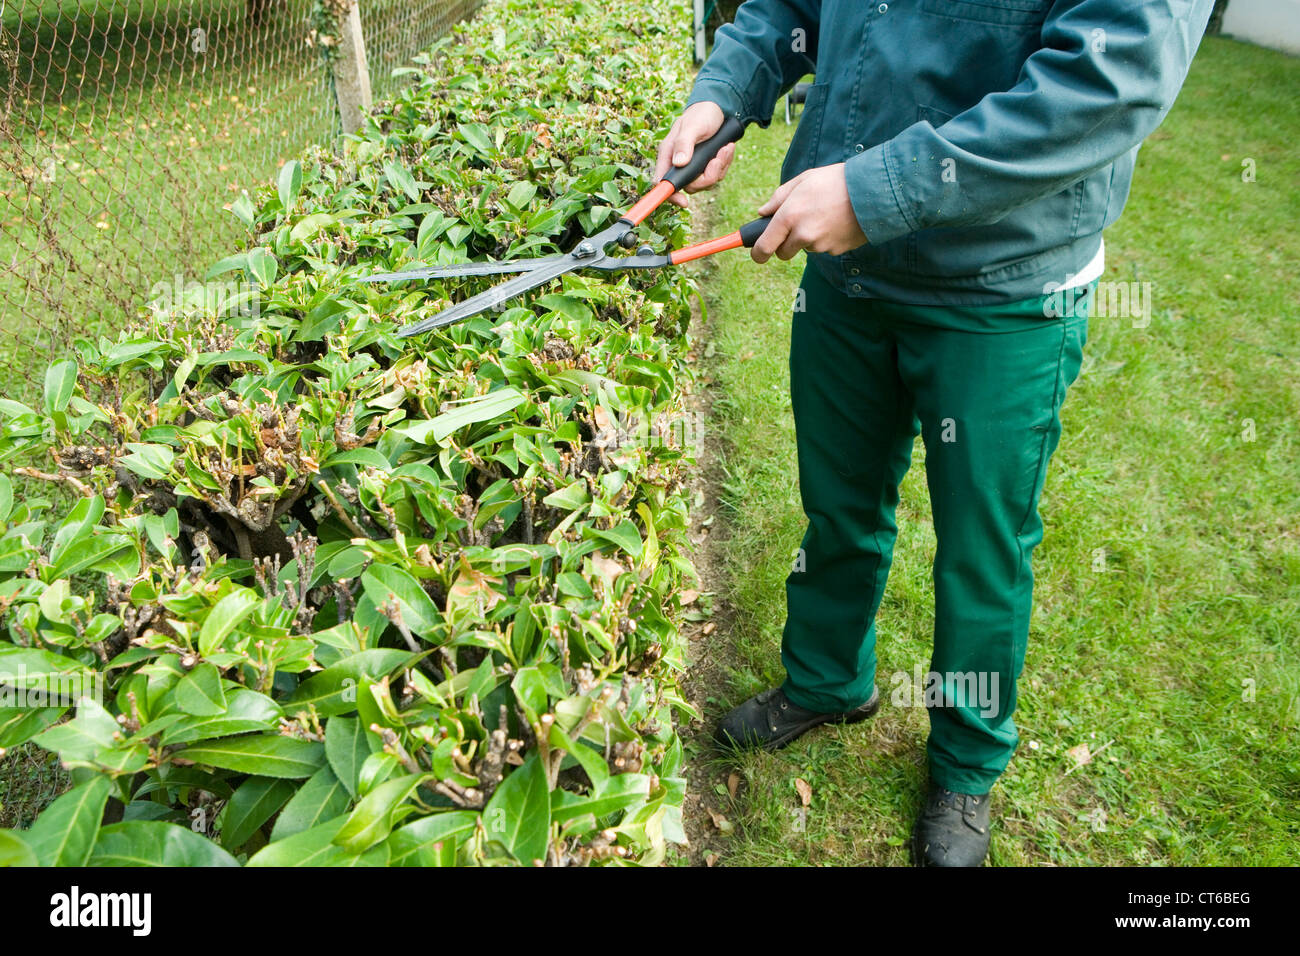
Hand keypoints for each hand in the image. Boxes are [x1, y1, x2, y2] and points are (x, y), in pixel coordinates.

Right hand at [654, 101, 736, 207]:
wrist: (718, 109)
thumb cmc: (701, 114)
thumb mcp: (692, 126)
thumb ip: (684, 143)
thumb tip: (679, 163)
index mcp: (669, 154)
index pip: (662, 182)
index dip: (670, 195)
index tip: (683, 202)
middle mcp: (679, 163)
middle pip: (690, 186)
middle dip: (708, 176)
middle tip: (717, 158)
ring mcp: (694, 166)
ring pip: (706, 182)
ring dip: (719, 167)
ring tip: (726, 148)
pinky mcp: (707, 166)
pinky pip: (716, 174)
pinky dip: (725, 163)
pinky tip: (727, 148)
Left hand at [751, 164, 867, 262]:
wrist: (872, 191)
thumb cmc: (836, 181)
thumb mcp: (803, 180)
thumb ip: (779, 197)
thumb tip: (762, 212)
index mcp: (790, 216)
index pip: (765, 246)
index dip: (758, 253)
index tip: (758, 254)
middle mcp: (803, 234)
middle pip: (784, 253)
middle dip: (785, 244)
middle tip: (797, 225)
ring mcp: (821, 245)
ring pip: (806, 248)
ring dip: (809, 237)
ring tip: (825, 213)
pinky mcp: (836, 250)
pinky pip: (824, 247)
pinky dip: (827, 238)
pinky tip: (837, 220)